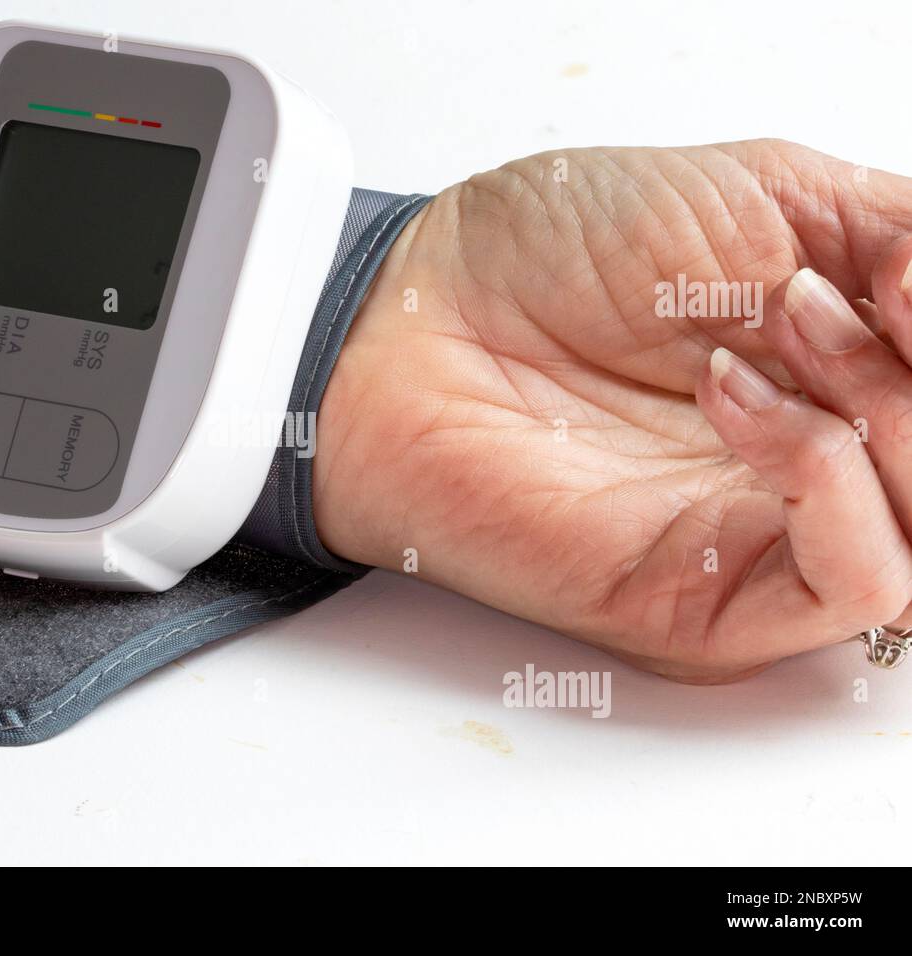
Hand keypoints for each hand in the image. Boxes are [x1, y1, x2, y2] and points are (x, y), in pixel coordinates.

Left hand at [314, 140, 911, 680]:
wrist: (416, 314)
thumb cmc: (553, 255)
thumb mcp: (765, 196)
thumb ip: (899, 238)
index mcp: (837, 384)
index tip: (893, 269)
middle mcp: (813, 474)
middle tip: (819, 292)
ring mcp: (764, 545)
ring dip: (893, 410)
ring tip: (783, 319)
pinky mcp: (705, 606)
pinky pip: (856, 580)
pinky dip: (831, 474)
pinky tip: (734, 394)